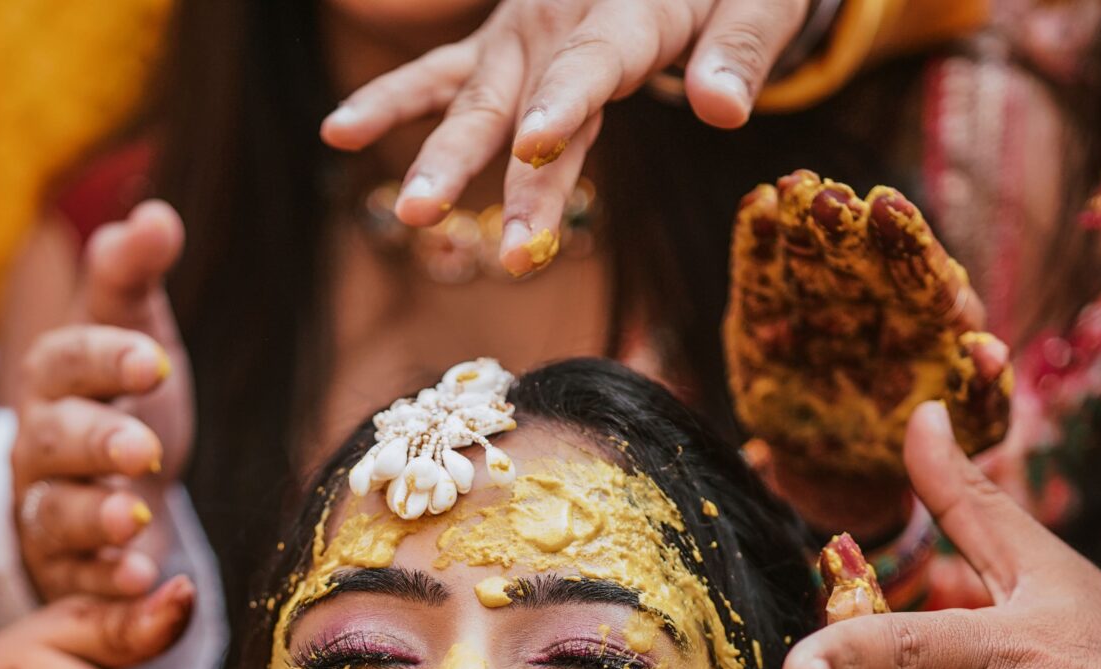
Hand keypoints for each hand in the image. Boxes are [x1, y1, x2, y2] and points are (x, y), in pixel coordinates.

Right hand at [11, 200, 193, 601]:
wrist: (103, 490)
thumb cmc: (119, 401)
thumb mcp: (133, 335)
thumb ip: (135, 278)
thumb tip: (154, 213)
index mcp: (57, 378)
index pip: (68, 360)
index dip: (105, 360)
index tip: (152, 362)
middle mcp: (41, 444)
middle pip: (54, 440)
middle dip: (95, 443)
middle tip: (142, 448)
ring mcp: (46, 509)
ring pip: (56, 514)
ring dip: (95, 519)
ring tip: (137, 520)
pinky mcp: (65, 568)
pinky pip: (76, 579)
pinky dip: (106, 581)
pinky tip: (142, 580)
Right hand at [322, 0, 816, 276]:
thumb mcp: (762, 3)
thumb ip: (742, 53)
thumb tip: (723, 109)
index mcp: (628, 8)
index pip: (591, 62)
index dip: (562, 104)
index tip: (537, 145)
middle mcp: (562, 17)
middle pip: (518, 101)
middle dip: (481, 165)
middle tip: (438, 215)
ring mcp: (522, 32)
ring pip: (476, 102)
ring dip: (441, 158)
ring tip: (409, 211)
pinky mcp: (502, 46)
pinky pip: (441, 75)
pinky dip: (391, 102)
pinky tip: (337, 134)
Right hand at [727, 174, 1009, 533]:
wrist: (844, 473)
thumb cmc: (918, 444)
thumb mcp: (968, 430)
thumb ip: (983, 397)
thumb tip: (988, 352)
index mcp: (930, 315)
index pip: (922, 272)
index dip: (906, 241)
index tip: (888, 208)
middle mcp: (876, 297)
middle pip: (863, 254)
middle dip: (848, 224)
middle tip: (830, 197)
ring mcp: (819, 302)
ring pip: (812, 255)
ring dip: (801, 221)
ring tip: (790, 190)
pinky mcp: (768, 319)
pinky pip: (762, 279)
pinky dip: (756, 243)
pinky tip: (755, 205)